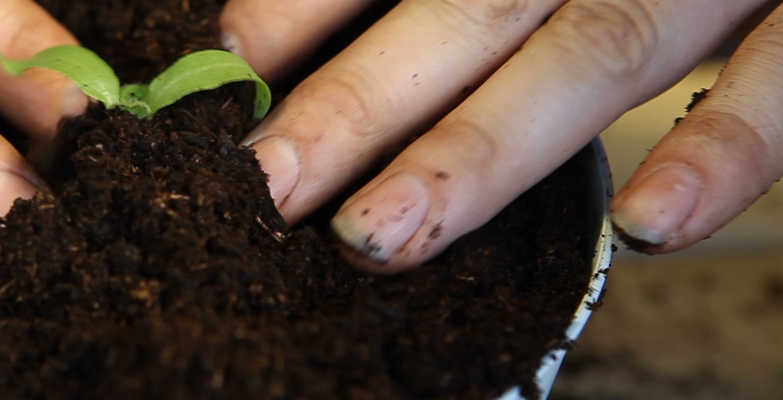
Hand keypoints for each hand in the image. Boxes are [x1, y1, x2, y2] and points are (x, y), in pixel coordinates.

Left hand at [221, 0, 782, 270]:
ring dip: (481, 150)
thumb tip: (282, 42)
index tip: (228, 78)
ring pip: (592, 52)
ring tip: (382, 234)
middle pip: (466, 12)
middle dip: (358, 103)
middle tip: (266, 185)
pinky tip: (646, 228)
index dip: (305, 13)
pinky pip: (782, 81)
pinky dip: (723, 151)